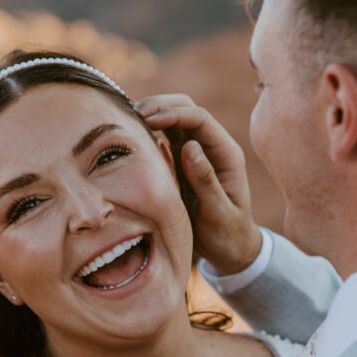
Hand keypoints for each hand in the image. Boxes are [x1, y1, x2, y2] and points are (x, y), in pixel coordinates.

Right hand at [136, 94, 262, 274]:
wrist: (229, 250)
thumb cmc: (227, 234)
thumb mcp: (219, 213)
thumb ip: (206, 181)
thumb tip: (190, 146)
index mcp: (226, 154)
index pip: (200, 119)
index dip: (173, 113)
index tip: (147, 120)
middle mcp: (211, 147)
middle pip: (186, 109)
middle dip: (160, 105)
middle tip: (131, 114)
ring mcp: (194, 152)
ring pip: (173, 119)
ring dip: (151, 115)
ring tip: (126, 121)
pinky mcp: (180, 161)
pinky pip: (163, 138)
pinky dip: (147, 132)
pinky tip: (130, 136)